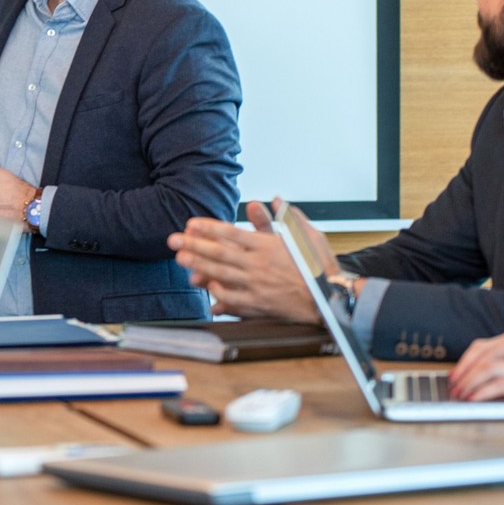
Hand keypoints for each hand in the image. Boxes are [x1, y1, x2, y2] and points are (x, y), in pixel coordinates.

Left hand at [168, 201, 321, 324]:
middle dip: (193, 245)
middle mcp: (258, 265)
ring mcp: (256, 286)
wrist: (330, 299)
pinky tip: (207, 289)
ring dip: (199, 266)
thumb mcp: (308, 235)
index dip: (208, 228)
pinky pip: (232, 299)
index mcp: (267, 246)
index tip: (191, 224)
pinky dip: (218, 293)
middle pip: (218, 252)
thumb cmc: (320, 266)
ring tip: (182, 259)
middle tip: (173, 240)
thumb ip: (288, 216)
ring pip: (220, 274)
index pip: (230, 233)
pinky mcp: (259, 305)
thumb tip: (275, 199)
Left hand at [449, 326, 503, 402]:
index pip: (487, 347)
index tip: (459, 373)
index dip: (469, 360)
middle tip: (453, 386)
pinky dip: (482, 393)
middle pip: (483, 356)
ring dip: (469, 382)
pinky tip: (474, 400)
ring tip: (459, 395)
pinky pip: (500, 386)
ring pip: (487, 369)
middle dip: (463, 372)